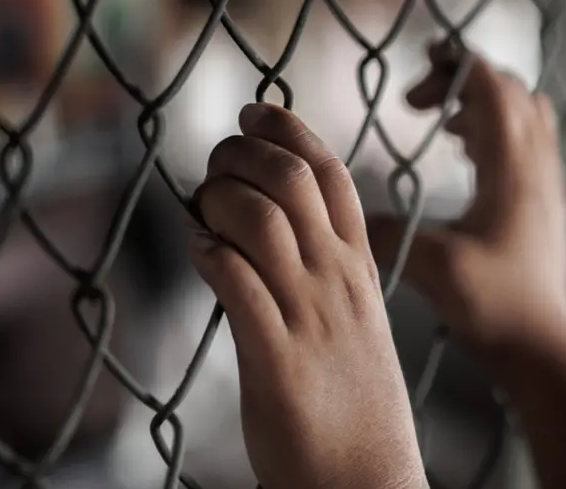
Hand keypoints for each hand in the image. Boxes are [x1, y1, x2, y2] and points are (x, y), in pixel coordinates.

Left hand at [187, 103, 426, 488]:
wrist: (368, 482)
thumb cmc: (353, 400)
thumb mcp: (352, 322)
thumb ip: (321, 272)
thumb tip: (262, 231)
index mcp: (360, 268)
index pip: (331, 172)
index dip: (288, 130)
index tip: (253, 113)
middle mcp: (339, 282)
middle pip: (292, 180)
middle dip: (242, 153)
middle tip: (213, 164)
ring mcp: (310, 318)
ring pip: (261, 221)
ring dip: (218, 198)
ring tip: (200, 210)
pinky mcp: (276, 360)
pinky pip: (236, 283)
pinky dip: (208, 253)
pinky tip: (197, 250)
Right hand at [367, 42, 565, 361]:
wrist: (539, 344)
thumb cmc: (491, 305)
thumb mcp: (432, 267)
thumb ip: (384, 234)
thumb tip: (342, 213)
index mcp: (511, 169)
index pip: (492, 86)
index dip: (455, 65)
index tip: (415, 71)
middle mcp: (535, 165)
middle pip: (509, 88)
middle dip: (462, 80)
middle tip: (418, 103)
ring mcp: (545, 181)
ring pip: (523, 111)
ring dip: (482, 102)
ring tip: (442, 125)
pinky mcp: (542, 199)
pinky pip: (527, 137)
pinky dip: (495, 128)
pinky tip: (463, 156)